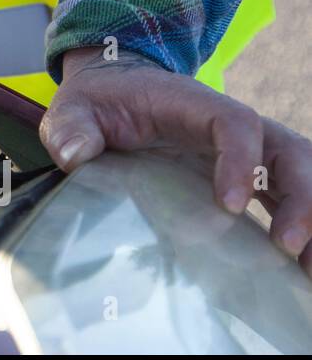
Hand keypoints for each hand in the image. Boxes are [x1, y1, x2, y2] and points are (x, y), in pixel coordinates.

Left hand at [41, 46, 311, 275]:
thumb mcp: (73, 110)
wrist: (112, 91)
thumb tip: (75, 155)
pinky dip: (301, 224)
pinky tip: (302, 268)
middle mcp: (227, 125)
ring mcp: (241, 151)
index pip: (235, 122)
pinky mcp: (243, 175)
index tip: (230, 205)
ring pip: (297, 173)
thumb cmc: (96, 102)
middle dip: (298, 194)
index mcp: (190, 104)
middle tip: (287, 244)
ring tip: (307, 267)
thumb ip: (71, 129)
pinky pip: (284, 195)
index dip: (241, 160)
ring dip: (309, 213)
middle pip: (286, 149)